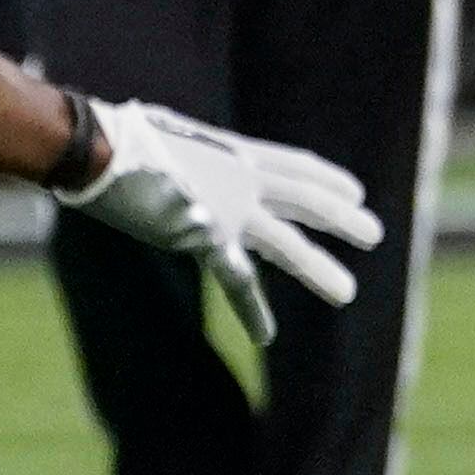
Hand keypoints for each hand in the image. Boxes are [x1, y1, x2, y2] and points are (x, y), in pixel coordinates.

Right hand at [57, 100, 380, 347]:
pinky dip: (252, 310)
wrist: (101, 149)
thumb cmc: (123, 137)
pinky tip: (266, 337)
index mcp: (235, 152)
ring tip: (347, 294)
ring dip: (318, 269)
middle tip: (374, 233)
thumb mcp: (173, 138)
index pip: (295, 165)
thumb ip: (193, 157)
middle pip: (306, 200)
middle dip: (342, 218)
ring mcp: (228, 209)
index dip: (327, 179)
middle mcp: (241, 178)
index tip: (355, 192)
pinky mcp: (205, 238)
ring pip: (287, 244)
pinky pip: (237, 280)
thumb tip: (182, 160)